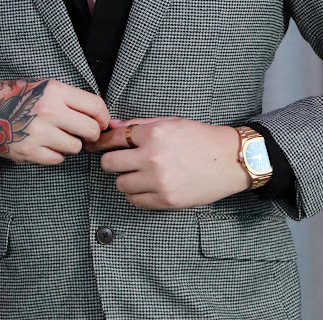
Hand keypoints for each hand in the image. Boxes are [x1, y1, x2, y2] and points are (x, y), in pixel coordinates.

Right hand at [0, 78, 109, 164]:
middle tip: (85, 134)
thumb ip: (71, 99)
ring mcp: (38, 133)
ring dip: (71, 145)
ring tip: (58, 137)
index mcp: (55, 91)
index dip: (104, 117)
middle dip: (91, 135)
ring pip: (75, 147)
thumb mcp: (45, 87)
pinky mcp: (28, 152)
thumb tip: (101, 117)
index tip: (102, 123)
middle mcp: (49, 111)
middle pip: (90, 130)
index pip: (95, 106)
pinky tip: (45, 145)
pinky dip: (55, 155)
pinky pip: (57, 159)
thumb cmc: (18, 97)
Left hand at [85, 117, 251, 208]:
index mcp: (153, 133)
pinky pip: (135, 201)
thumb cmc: (199, 138)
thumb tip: (112, 126)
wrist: (228, 160)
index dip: (101, 142)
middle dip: (112, 161)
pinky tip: (147, 186)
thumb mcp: (169, 122)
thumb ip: (138, 125)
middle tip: (119, 160)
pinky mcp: (166, 200)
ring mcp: (158, 181)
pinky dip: (136, 194)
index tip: (94, 145)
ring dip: (125, 179)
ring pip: (120, 184)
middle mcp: (152, 157)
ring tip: (138, 173)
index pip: (113, 138)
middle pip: (110, 163)